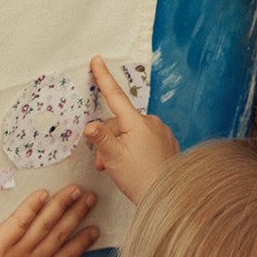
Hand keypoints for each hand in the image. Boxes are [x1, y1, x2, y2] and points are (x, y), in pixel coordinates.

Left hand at [0, 185, 97, 256]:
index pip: (67, 256)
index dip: (82, 241)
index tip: (95, 229)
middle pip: (60, 233)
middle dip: (77, 214)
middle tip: (92, 198)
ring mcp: (17, 250)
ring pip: (44, 223)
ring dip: (61, 204)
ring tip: (76, 190)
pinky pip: (19, 220)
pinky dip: (31, 206)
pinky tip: (43, 193)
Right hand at [83, 56, 178, 203]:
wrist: (168, 196)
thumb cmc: (140, 178)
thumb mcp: (113, 157)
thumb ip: (100, 138)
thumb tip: (89, 125)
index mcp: (137, 122)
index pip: (115, 95)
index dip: (103, 77)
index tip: (97, 60)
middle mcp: (151, 123)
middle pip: (119, 122)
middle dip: (107, 139)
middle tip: (102, 163)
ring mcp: (161, 132)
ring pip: (131, 132)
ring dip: (119, 146)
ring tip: (118, 167)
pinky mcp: (167, 143)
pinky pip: (144, 139)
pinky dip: (134, 148)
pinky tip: (135, 165)